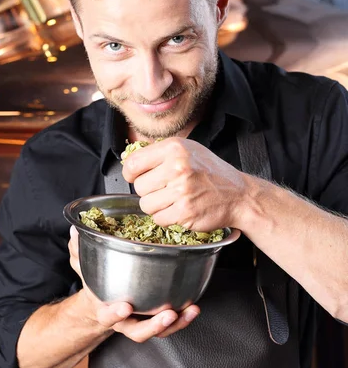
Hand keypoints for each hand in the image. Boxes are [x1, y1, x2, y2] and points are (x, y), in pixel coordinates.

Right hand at [68, 225, 199, 341]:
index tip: (124, 306)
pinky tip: (193, 307)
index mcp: (105, 310)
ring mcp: (142, 322)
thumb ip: (79, 251)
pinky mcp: (157, 319)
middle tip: (168, 314)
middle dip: (154, 325)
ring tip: (188, 311)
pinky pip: (171, 324)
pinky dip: (184, 318)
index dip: (114, 313)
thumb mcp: (84, 268)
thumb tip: (75, 230)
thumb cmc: (96, 284)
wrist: (101, 305)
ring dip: (176, 323)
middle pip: (138, 331)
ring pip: (159, 331)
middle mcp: (125, 321)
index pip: (107, 316)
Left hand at [122, 137, 247, 230]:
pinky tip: (179, 209)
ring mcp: (181, 191)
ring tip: (173, 199)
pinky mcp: (184, 212)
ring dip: (156, 206)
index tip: (135, 176)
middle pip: (138, 186)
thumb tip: (130, 162)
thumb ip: (160, 153)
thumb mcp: (188, 150)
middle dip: (148, 191)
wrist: (238, 195)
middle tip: (165, 189)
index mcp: (174, 148)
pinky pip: (158, 219)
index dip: (130, 173)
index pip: (133, 163)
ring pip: (146, 205)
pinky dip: (166, 218)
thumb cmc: (211, 172)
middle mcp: (177, 167)